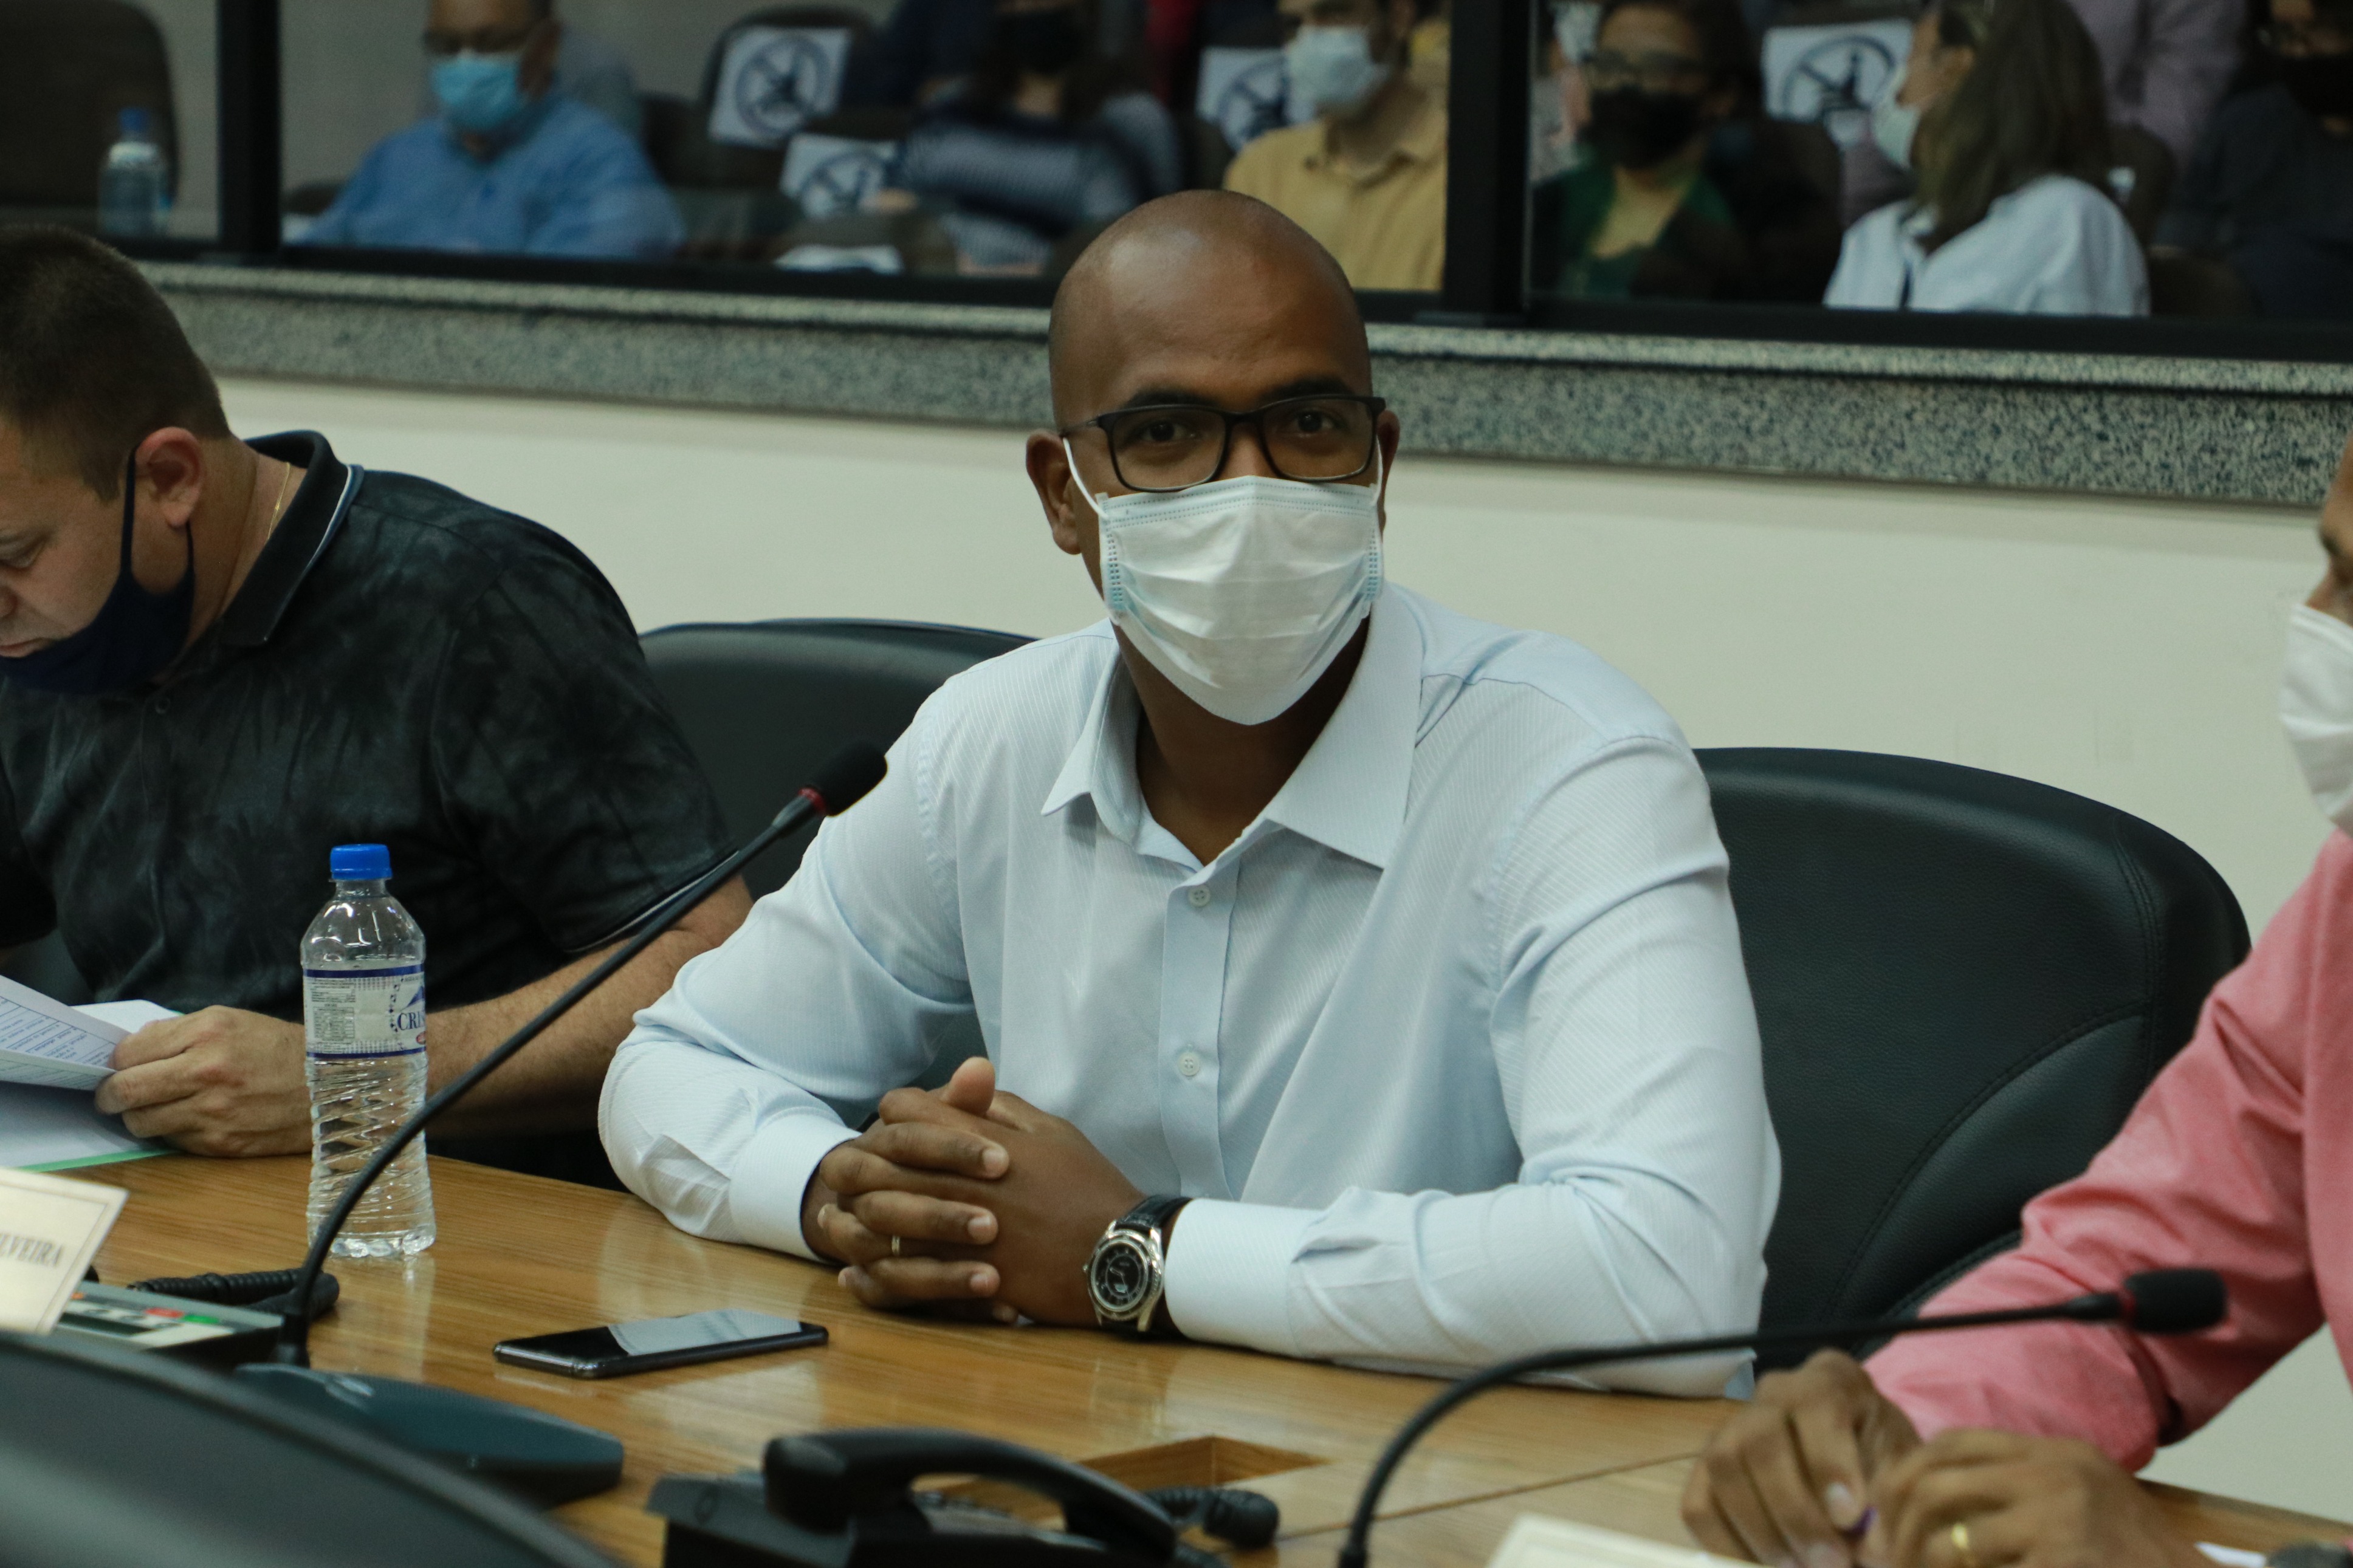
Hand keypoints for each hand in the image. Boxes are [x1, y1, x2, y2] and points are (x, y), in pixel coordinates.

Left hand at [93, 1007, 308, 1157]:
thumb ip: (178, 1031)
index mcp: (207, 1034)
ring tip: (153, 1108)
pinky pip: (172, 1140)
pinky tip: (189, 1119)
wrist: (330, 1086)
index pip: (128, 1054)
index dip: (115, 1063)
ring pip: (141, 1123)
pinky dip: (172, 1131)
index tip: (117, 1068)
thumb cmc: (278, 1048)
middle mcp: (206, 1072)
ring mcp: (212, 1112)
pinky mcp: (220, 1143)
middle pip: (124, 1092)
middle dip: (109, 1096)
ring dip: (139, 1116)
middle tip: (112, 1096)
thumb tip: (130, 1050)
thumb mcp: (231, 1020)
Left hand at [820, 1058, 1145, 1325]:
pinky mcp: (968, 1275)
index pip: (907, 1110)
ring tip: (836, 1220)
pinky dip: (873, 1272)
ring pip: (882, 1216)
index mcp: (983, 1138)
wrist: (1123, 1254)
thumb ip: (1003, 1108)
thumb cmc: (1091, 1189)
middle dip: (857, 1162)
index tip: (894, 1126)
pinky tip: (856, 1272)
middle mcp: (963, 1180)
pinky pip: (903, 1274)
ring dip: (854, 1216)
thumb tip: (969, 1083)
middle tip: (843, 1171)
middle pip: (880, 1160)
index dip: (894, 1114)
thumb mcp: (1054, 1133)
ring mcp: (963, 1230)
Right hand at [1683, 1349, 1921, 1566]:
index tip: (1850, 1518)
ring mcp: (1731, 1428)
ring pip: (1723, 1468)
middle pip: (1760, 1441)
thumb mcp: (1900, 1472)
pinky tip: (1761, 1566)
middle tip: (1829, 1562)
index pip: (1816, 1406)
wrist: (1857, 1466)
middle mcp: (1772, 1394)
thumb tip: (1870, 1549)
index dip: (1828, 1462)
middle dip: (1794, 1510)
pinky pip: (1697, 1504)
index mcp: (1828, 1381)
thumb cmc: (1881, 1462)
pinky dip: (1725, 1544)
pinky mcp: (1705, 1470)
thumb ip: (1888, 1504)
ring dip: (1760, 1530)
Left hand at [1863, 1429, 2208, 1567]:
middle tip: (1883, 1559)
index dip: (1906, 1473)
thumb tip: (1925, 1502)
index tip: (1883, 1508)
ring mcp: (2059, 1519)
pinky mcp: (2063, 1560)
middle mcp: (2054, 1475)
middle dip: (1896, 1525)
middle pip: (1935, 1483)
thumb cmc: (2135, 1559)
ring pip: (1950, 1539)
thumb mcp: (2082, 1503)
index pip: (1953, 1443)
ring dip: (1921, 1566)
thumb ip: (2019, 1493)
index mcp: (2056, 1454)